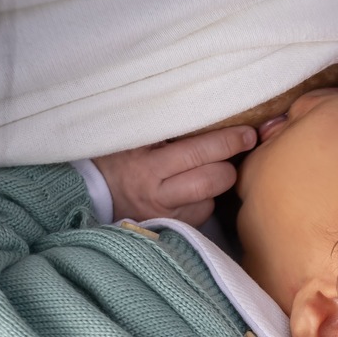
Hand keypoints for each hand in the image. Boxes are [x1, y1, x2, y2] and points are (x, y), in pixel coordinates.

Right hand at [92, 126, 255, 225]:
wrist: (90, 192)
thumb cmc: (117, 155)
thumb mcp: (134, 134)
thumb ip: (166, 124)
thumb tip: (210, 108)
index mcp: (145, 161)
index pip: (195, 150)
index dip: (227, 141)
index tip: (247, 133)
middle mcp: (155, 191)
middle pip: (211, 178)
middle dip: (229, 161)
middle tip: (241, 144)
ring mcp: (163, 213)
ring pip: (210, 198)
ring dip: (217, 181)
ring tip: (212, 166)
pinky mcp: (169, 228)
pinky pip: (201, 214)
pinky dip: (205, 199)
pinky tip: (194, 188)